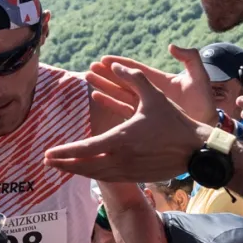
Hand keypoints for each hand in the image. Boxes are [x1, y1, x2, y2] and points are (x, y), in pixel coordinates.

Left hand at [44, 64, 208, 181]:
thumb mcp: (155, 96)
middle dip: (63, 164)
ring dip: (75, 171)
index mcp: (120, 140)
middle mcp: (120, 158)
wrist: (197, 150)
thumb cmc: (175, 122)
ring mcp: (126, 170)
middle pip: (84, 165)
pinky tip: (83, 170)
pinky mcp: (134, 177)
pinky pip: (106, 177)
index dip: (64, 152)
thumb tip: (117, 66)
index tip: (48, 153)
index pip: (84, 149)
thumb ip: (134, 79)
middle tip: (46, 162)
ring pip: (93, 174)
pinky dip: (91, 174)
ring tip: (59, 167)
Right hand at [88, 45, 215, 122]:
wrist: (205, 127)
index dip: (120, 64)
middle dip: (106, 74)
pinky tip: (97, 97)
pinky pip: (121, 109)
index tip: (104, 59)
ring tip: (89, 80)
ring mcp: (144, 107)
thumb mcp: (199, 77)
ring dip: (103, 86)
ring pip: (118, 94)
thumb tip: (172, 46)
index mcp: (159, 80)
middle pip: (122, 81)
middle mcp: (148, 93)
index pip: (135, 70)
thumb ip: (190, 58)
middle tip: (90, 68)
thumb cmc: (204, 102)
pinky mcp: (142, 120)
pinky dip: (108, 103)